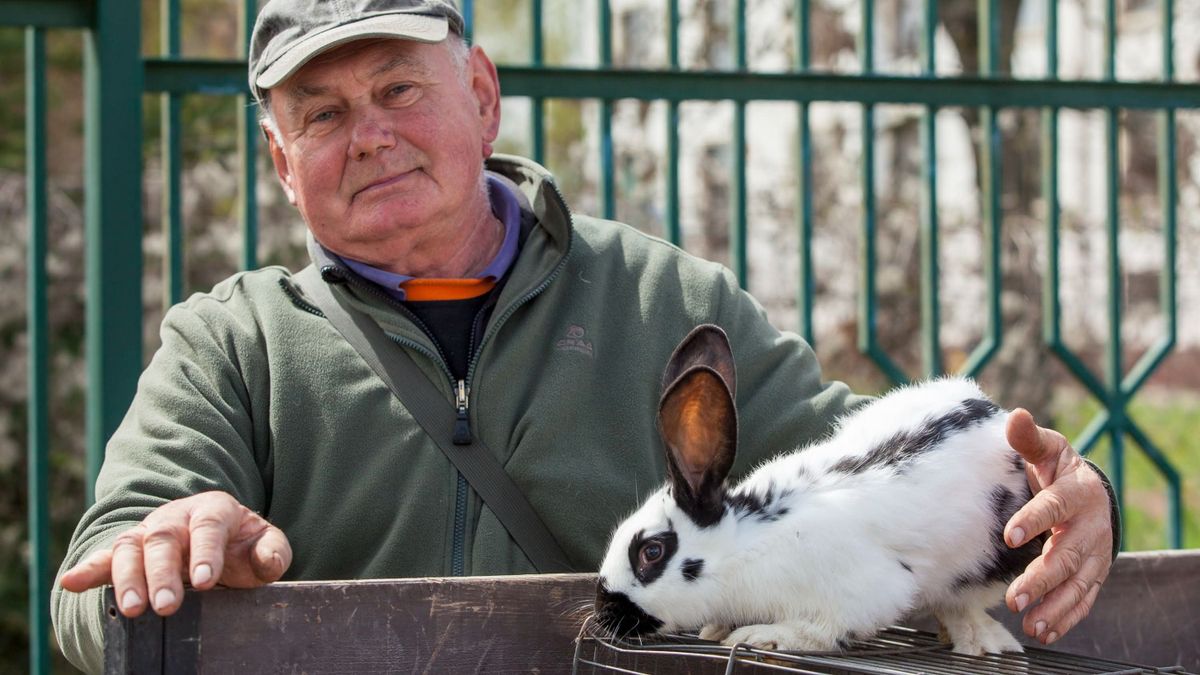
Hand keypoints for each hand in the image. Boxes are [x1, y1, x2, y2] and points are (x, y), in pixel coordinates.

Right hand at [60, 491, 291, 617]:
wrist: (218, 541)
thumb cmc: (242, 546)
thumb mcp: (264, 545)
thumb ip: (272, 552)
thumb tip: (268, 561)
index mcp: (214, 509)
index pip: (208, 527)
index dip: (205, 553)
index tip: (204, 580)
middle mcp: (176, 516)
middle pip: (164, 539)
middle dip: (163, 573)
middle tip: (168, 605)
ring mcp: (149, 532)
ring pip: (132, 547)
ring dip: (128, 578)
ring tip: (132, 609)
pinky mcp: (129, 550)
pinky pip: (105, 557)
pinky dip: (88, 569)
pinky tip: (71, 582)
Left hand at [1002, 409, 1112, 644]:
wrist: (1091, 492)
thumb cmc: (1058, 469)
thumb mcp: (1046, 450)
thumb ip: (1028, 439)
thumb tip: (1015, 416)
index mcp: (1077, 492)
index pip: (1054, 506)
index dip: (1033, 519)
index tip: (1008, 535)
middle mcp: (1091, 526)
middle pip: (1067, 555)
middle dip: (1042, 579)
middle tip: (1015, 599)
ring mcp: (1096, 553)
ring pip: (1078, 583)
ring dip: (1054, 605)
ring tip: (1030, 623)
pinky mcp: (1094, 573)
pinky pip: (1084, 599)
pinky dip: (1067, 617)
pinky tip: (1045, 631)